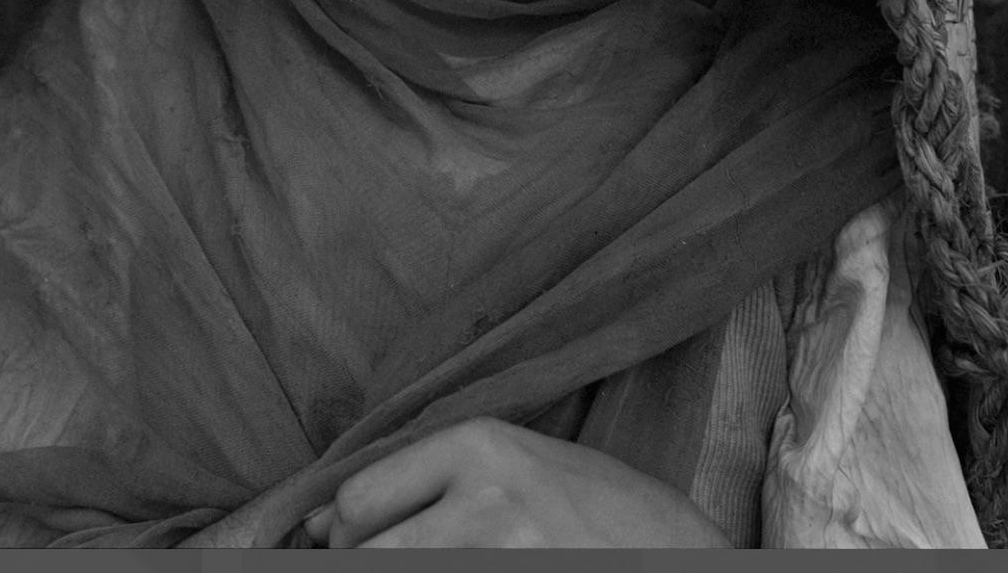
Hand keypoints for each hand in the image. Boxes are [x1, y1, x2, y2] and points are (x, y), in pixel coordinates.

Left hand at [300, 418, 731, 548]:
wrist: (683, 553)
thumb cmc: (595, 508)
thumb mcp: (513, 467)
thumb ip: (424, 481)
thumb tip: (323, 523)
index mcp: (479, 445)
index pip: (359, 498)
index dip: (344, 534)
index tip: (349, 545)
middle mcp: (486, 497)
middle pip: (368, 551)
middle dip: (362, 563)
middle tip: (387, 561)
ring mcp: (502, 555)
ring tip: (433, 562)